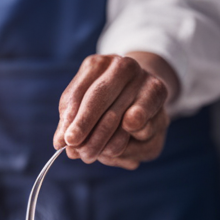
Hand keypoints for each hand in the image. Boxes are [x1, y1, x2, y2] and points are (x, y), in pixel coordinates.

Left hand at [52, 52, 177, 169]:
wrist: (142, 93)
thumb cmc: (104, 103)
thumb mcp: (82, 107)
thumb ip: (70, 121)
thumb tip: (59, 142)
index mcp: (97, 64)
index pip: (79, 93)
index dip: (71, 119)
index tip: (65, 141)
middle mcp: (123, 65)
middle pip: (99, 97)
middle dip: (86, 127)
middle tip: (76, 151)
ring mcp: (143, 77)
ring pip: (122, 116)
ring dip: (105, 141)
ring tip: (92, 156)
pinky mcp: (160, 93)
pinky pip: (143, 125)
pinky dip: (129, 141)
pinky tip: (117, 148)